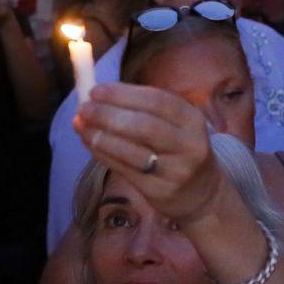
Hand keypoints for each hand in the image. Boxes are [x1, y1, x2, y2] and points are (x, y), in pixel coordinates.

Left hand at [76, 82, 223, 223]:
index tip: (96, 90)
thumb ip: (140, 108)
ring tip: (82, 126)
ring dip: (102, 137)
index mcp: (192, 120)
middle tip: (84, 108)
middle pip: (145, 126)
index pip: (157, 101)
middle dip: (110, 115)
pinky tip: (90, 143)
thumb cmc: (178, 149)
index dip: (124, 94)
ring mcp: (175, 171)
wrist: (202, 194)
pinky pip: (125, 170)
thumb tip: (95, 97)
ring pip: (133, 152)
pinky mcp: (159, 191)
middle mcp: (188, 145)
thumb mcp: (175, 124)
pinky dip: (104, 154)